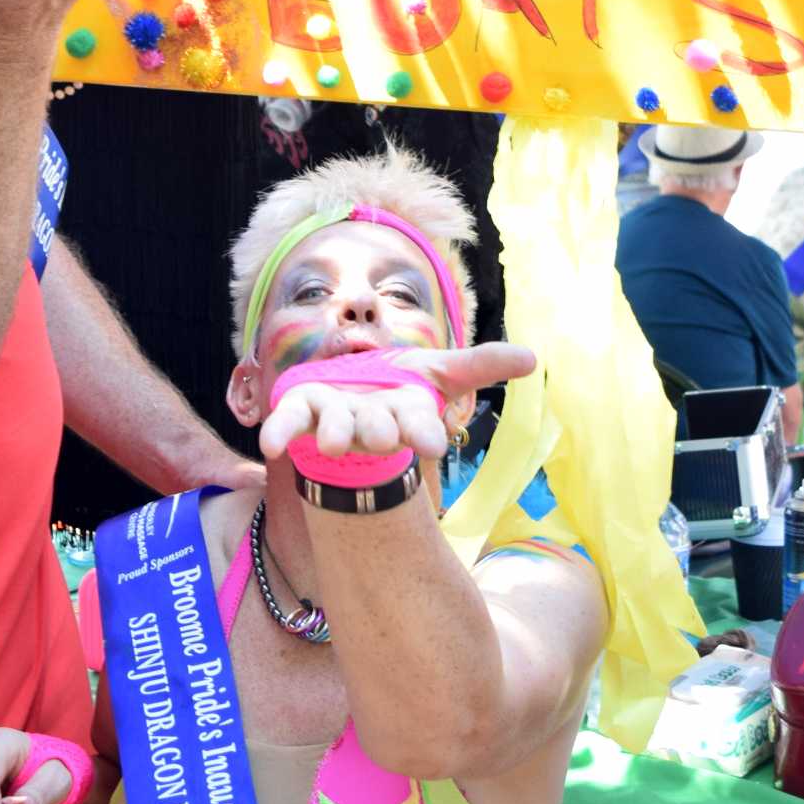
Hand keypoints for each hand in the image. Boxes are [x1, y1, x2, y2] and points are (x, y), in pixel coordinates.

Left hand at [256, 342, 538, 464]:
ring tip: (336, 441)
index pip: (419, 426)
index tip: (431, 444)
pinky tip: (270, 445)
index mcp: (405, 415)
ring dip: (338, 434)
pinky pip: (290, 423)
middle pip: (379, 430)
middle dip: (381, 433)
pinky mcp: (304, 409)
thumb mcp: (441, 370)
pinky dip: (280, 432)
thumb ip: (483, 365)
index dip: (424, 433)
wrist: (349, 393)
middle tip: (385, 438)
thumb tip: (534, 358)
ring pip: (338, 429)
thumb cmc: (398, 388)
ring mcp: (336, 418)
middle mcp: (371, 423)